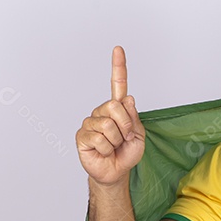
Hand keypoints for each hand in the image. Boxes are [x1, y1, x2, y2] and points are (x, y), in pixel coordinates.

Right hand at [76, 46, 145, 185]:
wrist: (116, 171)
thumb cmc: (126, 152)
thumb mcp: (138, 135)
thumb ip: (133, 118)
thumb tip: (127, 98)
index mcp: (117, 109)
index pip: (117, 84)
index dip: (118, 67)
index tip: (118, 49)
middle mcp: (102, 112)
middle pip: (115, 107)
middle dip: (126, 126)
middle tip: (124, 138)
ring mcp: (90, 122)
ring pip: (108, 125)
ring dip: (117, 140)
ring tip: (114, 146)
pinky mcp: (82, 135)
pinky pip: (100, 138)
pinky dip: (107, 148)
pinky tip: (104, 151)